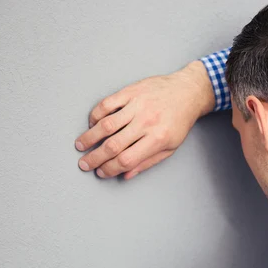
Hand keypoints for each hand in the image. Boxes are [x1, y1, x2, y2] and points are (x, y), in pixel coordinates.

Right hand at [75, 61, 214, 179]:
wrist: (187, 91)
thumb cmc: (179, 121)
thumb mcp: (171, 147)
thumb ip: (147, 162)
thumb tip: (125, 175)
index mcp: (158, 139)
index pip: (127, 159)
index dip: (110, 169)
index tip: (101, 172)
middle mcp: (146, 122)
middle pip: (113, 145)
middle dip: (95, 158)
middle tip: (84, 164)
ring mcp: (137, 105)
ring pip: (106, 125)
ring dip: (89, 137)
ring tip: (80, 145)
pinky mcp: (131, 91)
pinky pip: (107, 104)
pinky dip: (96, 115)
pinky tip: (92, 124)